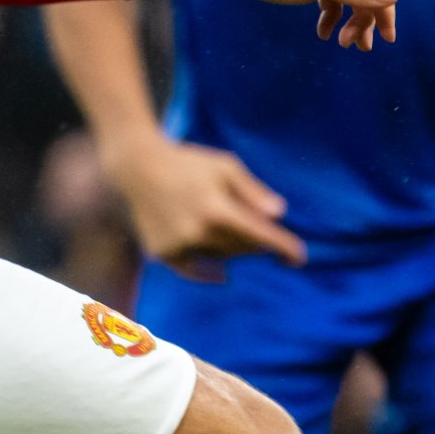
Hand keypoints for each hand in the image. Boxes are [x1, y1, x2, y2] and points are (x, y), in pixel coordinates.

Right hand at [104, 128, 305, 277]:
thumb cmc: (187, 163)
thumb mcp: (224, 165)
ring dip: (231, 249)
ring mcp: (179, 245)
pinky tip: (218, 266)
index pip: (261, 236)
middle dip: (255, 242)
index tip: (299, 259)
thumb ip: (253, 191)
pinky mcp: (164, 254)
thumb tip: (279, 214)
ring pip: (221, 259)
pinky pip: (196, 270)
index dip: (284, 248)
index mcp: (218, 208)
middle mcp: (198, 231)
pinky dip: (210, 267)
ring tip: (219, 225)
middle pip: (242, 249)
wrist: (135, 168)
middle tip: (254, 228)